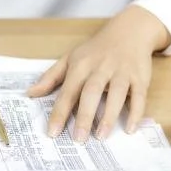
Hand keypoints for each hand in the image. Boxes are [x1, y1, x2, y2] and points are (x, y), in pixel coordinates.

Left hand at [27, 5, 170, 141]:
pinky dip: (136, 112)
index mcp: (81, 65)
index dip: (59, 112)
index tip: (52, 132)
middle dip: (84, 116)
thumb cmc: (95, 50)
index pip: (68, 91)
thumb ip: (51, 77)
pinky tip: (130, 128)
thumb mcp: (70, 58)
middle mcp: (101, 67)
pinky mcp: (140, 76)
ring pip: (117, 93)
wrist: (129, 31)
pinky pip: (139, 95)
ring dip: (110, 116)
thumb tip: (30, 94)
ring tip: (101, 136)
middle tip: (78, 139)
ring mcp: (122, 71)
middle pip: (92, 92)